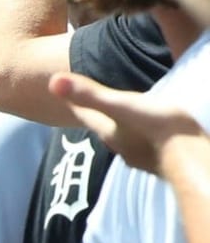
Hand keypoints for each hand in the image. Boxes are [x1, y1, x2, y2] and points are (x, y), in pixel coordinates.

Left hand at [48, 71, 205, 174]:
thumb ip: (90, 94)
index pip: (85, 115)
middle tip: (90, 104)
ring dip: (119, 127)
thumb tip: (51, 81)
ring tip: (120, 117)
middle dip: (95, 115)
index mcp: (108, 132)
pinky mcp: (159, 160)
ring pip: (123, 138)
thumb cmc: (156, 128)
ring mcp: (140, 156)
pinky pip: (145, 144)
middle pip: (102, 128)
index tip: (65, 92)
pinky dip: (141, 136)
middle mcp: (120, 147)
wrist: (191, 158)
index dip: (75, 102)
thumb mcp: (122, 106)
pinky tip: (148, 134)